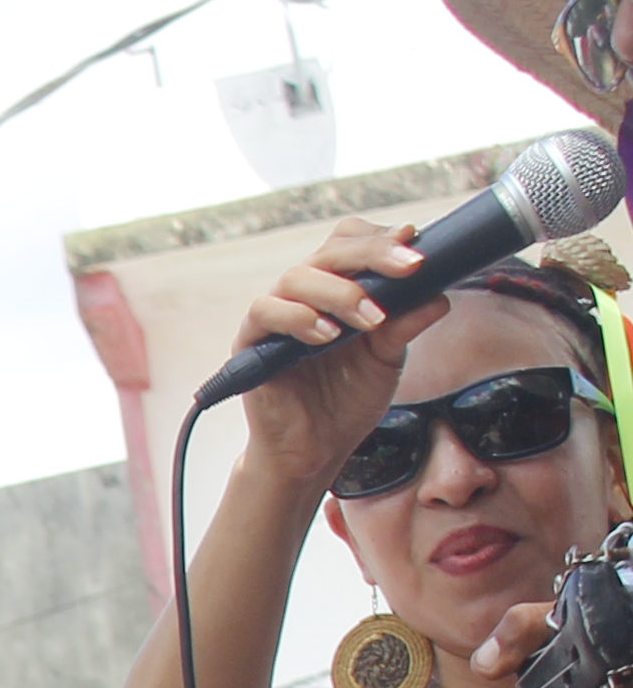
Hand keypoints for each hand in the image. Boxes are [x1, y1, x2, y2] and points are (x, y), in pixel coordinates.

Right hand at [230, 218, 447, 500]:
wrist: (314, 450)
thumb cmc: (346, 400)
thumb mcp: (388, 358)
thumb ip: (406, 324)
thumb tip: (438, 295)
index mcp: (338, 290)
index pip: (351, 242)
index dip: (380, 237)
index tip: (416, 242)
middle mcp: (305, 295)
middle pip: (330, 251)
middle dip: (374, 254)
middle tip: (410, 267)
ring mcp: (276, 315)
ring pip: (298, 276)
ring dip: (341, 292)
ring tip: (371, 320)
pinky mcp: (250, 342)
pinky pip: (266, 312)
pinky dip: (299, 318)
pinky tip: (328, 336)